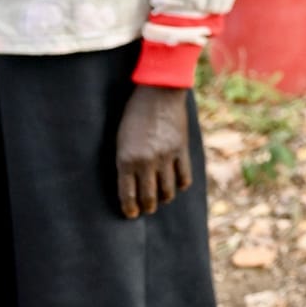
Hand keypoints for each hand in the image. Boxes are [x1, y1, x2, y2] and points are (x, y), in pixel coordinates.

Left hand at [116, 84, 192, 218]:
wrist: (158, 92)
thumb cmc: (135, 114)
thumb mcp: (121, 138)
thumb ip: (125, 160)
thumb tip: (130, 182)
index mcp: (126, 159)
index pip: (127, 194)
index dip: (129, 208)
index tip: (131, 214)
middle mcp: (146, 161)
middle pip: (148, 196)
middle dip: (147, 207)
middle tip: (147, 210)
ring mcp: (166, 156)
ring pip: (168, 189)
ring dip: (164, 198)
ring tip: (162, 199)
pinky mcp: (181, 149)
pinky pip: (184, 175)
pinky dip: (181, 185)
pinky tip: (178, 186)